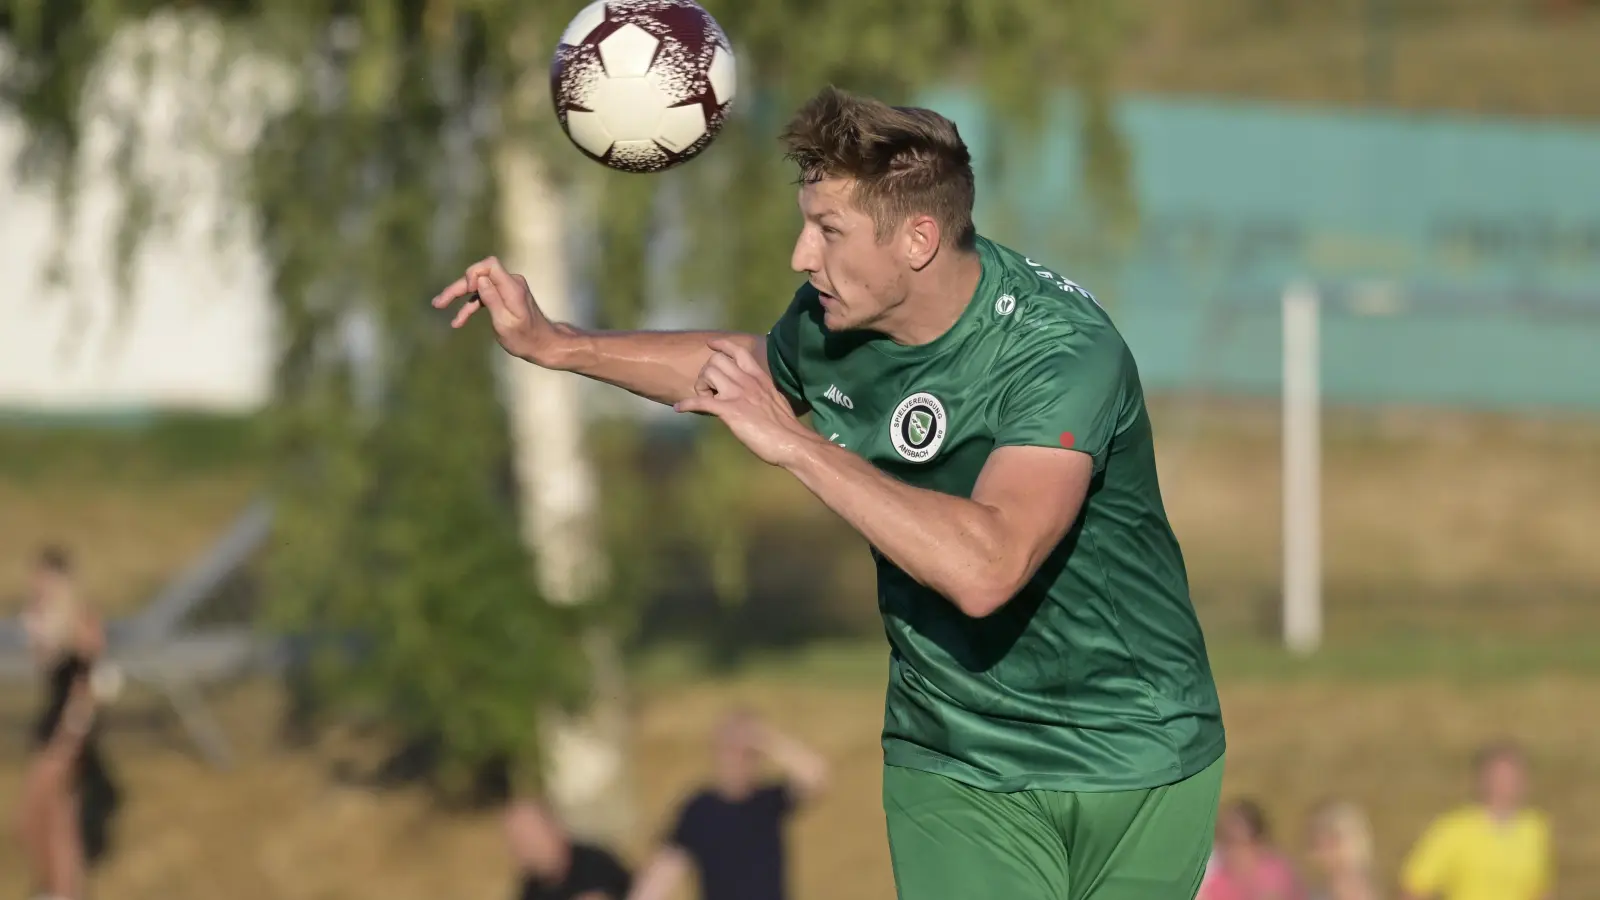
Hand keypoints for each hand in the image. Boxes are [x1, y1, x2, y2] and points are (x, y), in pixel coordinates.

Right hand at [431, 256, 569, 365]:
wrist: (544, 345)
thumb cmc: (526, 339)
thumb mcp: (506, 324)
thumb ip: (493, 300)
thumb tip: (479, 279)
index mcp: (512, 288)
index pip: (490, 264)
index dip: (474, 272)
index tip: (468, 291)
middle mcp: (511, 284)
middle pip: (479, 275)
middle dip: (458, 287)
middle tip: (438, 302)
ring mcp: (508, 289)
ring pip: (478, 286)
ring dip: (459, 296)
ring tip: (438, 305)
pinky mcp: (504, 297)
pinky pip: (484, 297)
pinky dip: (471, 306)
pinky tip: (457, 321)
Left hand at [675, 339, 817, 466]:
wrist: (791, 442)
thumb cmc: (785, 426)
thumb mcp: (774, 399)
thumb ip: (760, 392)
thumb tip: (751, 395)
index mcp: (759, 377)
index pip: (738, 351)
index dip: (721, 345)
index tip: (711, 345)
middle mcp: (747, 381)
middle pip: (716, 361)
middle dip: (707, 373)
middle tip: (710, 390)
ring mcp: (738, 394)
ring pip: (707, 374)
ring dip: (700, 386)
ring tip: (704, 399)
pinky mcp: (730, 411)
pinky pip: (701, 401)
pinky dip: (687, 404)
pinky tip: (680, 408)